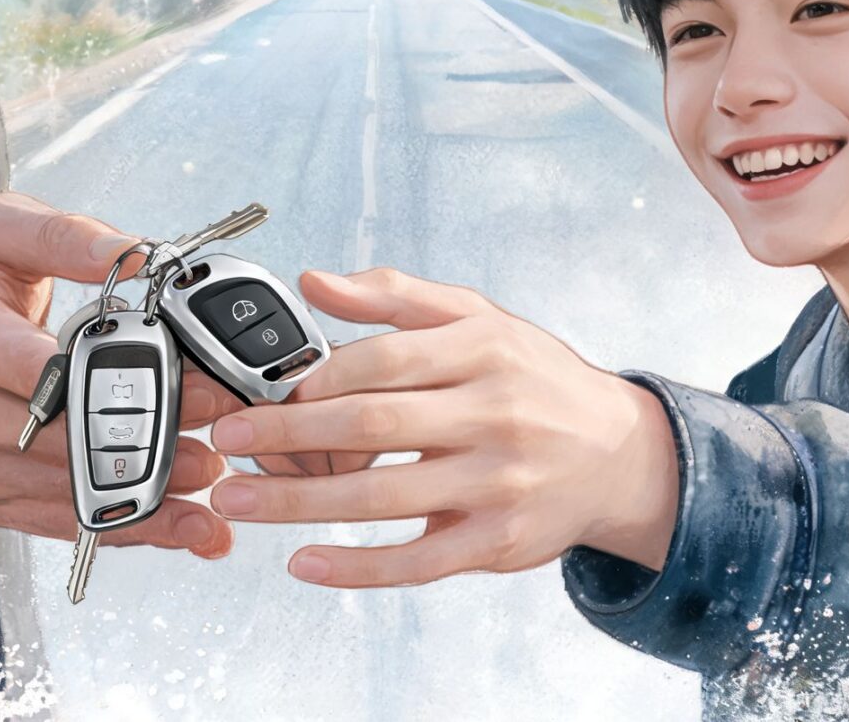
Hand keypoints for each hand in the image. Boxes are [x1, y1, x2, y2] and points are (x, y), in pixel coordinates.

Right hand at [0, 191, 241, 555]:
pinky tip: (178, 527)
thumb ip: (66, 235)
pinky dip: (122, 529)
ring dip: (148, 499)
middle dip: (153, 445)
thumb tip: (132, 253)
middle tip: (222, 442)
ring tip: (214, 488)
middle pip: (67, 440)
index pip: (50, 373)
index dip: (130, 385)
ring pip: (68, 493)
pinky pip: (59, 523)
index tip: (197, 387)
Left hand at [205, 267, 679, 586]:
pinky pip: (418, 561)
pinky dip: (357, 567)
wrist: (622, 453)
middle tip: (226, 440)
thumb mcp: (477, 319)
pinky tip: (304, 562)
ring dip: (299, 505)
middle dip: (288, 436)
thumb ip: (394, 296)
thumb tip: (312, 281)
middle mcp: (495, 414)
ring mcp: (499, 483)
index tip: (266, 388)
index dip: (319, 375)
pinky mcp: (499, 542)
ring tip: (237, 501)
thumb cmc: (533, 379)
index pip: (387, 359)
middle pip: (375, 426)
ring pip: (384, 498)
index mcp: (484, 350)